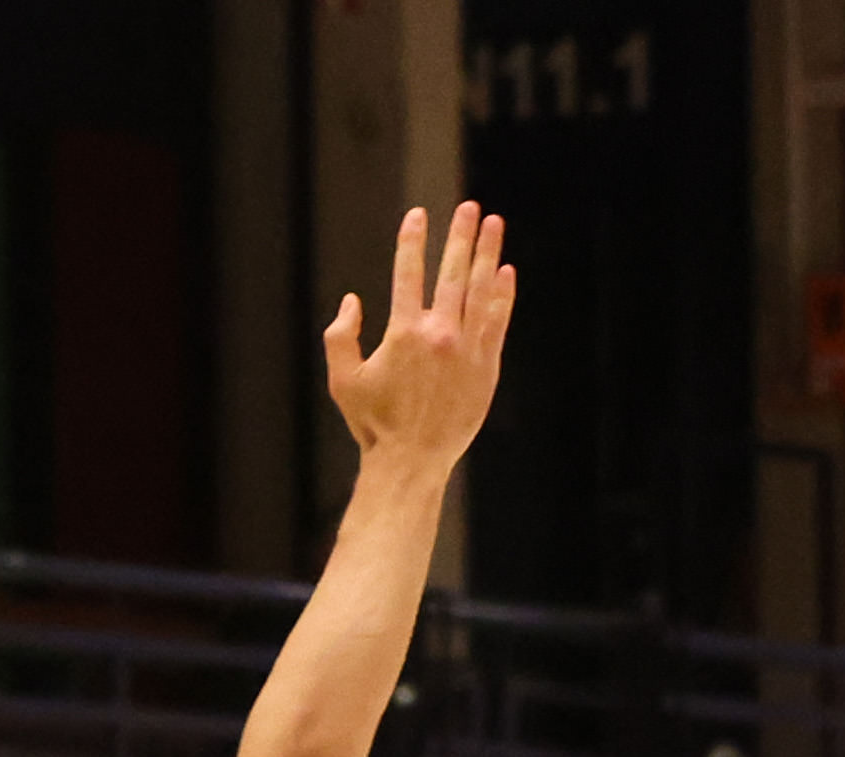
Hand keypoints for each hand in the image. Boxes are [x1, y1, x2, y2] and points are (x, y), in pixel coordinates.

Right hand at [320, 202, 514, 474]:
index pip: (408, 273)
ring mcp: (467, 350)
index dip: (412, 240)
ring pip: (481, 290)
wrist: (412, 462)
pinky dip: (502, 295)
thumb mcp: (343, 381)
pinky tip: (505, 272)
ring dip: (488, 253)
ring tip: (494, 224)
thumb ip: (340, 336)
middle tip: (469, 207)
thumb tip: (352, 300)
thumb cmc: (373, 423)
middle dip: (460, 236)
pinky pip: (497, 321)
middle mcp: (439, 335)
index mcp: (403, 333)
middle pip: (452, 273)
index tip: (418, 215)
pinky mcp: (487, 368)